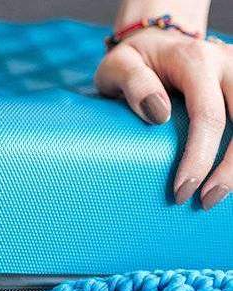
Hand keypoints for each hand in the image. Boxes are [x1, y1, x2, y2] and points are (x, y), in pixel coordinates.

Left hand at [96, 3, 230, 209]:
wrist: (157, 41)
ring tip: (216, 195)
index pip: (208, 116)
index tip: (181, 190)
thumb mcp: (117, 66)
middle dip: (230, 169)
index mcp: (195, 61)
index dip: (199, 157)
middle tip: (204, 201)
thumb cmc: (133, 61)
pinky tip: (227, 177)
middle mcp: (227, 64)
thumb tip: (158, 114)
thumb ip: (133, 83)